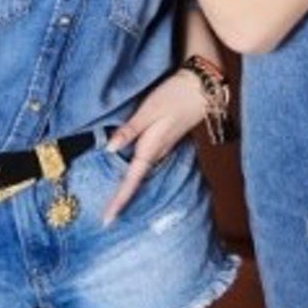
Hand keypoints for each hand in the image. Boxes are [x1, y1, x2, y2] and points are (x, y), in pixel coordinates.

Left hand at [100, 70, 203, 224]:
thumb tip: (108, 148)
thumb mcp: (148, 110)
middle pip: (135, 183)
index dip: (118, 201)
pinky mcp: (163, 140)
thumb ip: (129, 130)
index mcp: (151, 148)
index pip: (131, 181)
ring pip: (141, 174)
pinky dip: (135, 173)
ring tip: (113, 204)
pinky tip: (128, 173)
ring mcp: (162, 148)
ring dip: (127, 188)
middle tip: (105, 219)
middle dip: (121, 200)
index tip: (106, 220)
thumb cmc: (175, 95)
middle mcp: (157, 153)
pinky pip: (145, 162)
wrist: (203, 87)